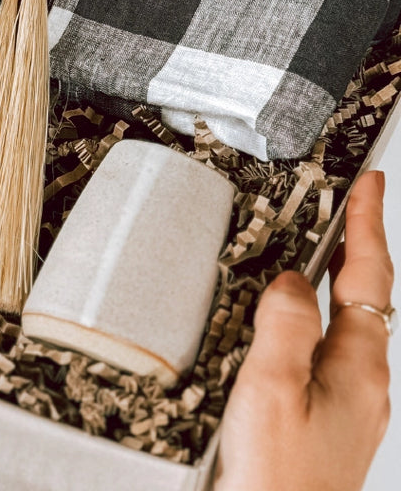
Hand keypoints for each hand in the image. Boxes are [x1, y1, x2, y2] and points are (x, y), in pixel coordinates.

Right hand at [215, 169, 393, 490]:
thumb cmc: (279, 478)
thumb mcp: (273, 389)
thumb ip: (285, 325)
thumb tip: (290, 282)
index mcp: (358, 367)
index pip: (370, 276)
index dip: (369, 223)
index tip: (370, 182)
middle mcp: (364, 381)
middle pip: (367, 294)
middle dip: (356, 244)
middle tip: (345, 204)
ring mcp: (350, 400)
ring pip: (347, 321)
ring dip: (335, 278)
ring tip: (317, 248)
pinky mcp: (329, 415)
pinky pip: (327, 346)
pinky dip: (315, 316)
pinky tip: (291, 318)